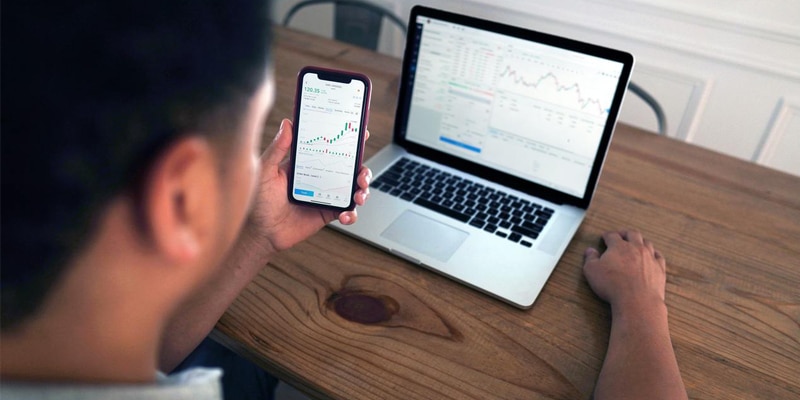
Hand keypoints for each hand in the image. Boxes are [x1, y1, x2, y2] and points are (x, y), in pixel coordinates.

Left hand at [244, 118, 370, 254]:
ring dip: (363, 190)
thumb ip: (277, 148)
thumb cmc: (259, 201)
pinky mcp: (328, 213)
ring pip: (354, 188)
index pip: (331, 147)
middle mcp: (320, 177)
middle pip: (350, 168)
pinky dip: (352, 214)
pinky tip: (345, 215)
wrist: (262, 232)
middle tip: (362, 174)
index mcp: (308, 163)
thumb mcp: (266, 170)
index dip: (347, 141)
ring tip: (359, 195)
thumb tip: (287, 124)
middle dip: (362, 169)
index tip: (359, 134)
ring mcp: (326, 195)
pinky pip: (347, 212)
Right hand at [583, 230, 666, 310]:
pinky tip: (653, 255)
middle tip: (621, 234)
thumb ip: (590, 259)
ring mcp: (649, 257)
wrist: (636, 300)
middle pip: (632, 234)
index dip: (607, 235)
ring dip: (640, 241)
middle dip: (625, 233)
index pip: (612, 236)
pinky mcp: (659, 269)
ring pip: (647, 243)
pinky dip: (654, 254)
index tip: (605, 236)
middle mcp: (636, 248)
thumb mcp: (592, 271)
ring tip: (637, 243)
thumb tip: (590, 251)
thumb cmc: (613, 285)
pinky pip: (659, 256)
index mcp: (619, 246)